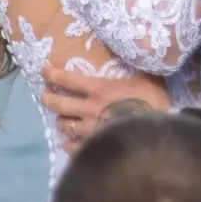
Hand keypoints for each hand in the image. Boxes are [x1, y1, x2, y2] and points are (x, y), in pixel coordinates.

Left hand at [41, 67, 171, 152]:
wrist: (157, 132)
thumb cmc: (153, 101)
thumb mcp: (144, 77)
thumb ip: (133, 69)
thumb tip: (132, 54)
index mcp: (99, 89)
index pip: (68, 80)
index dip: (53, 74)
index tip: (43, 71)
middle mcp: (89, 109)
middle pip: (59, 104)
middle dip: (48, 99)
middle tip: (45, 96)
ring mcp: (90, 130)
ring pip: (65, 126)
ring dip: (61, 122)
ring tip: (61, 120)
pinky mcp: (95, 146)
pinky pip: (74, 147)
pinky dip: (69, 144)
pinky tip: (68, 143)